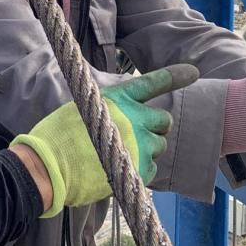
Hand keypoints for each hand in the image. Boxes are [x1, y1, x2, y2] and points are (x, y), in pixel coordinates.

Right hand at [11, 65, 197, 216]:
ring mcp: (140, 143)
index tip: (194, 73)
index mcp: (120, 98)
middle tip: (135, 137)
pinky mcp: (141, 169)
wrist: (51, 164)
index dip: (175, 76)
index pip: (153, 82)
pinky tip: (120, 171)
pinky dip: (142, 172)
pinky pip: (153, 168)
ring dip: (147, 150)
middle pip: (163, 120)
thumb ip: (111, 110)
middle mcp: (135, 117)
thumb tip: (123, 119)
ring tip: (121, 157)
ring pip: (159, 145)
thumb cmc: (60, 136)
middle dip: (154, 128)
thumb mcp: (84, 107)